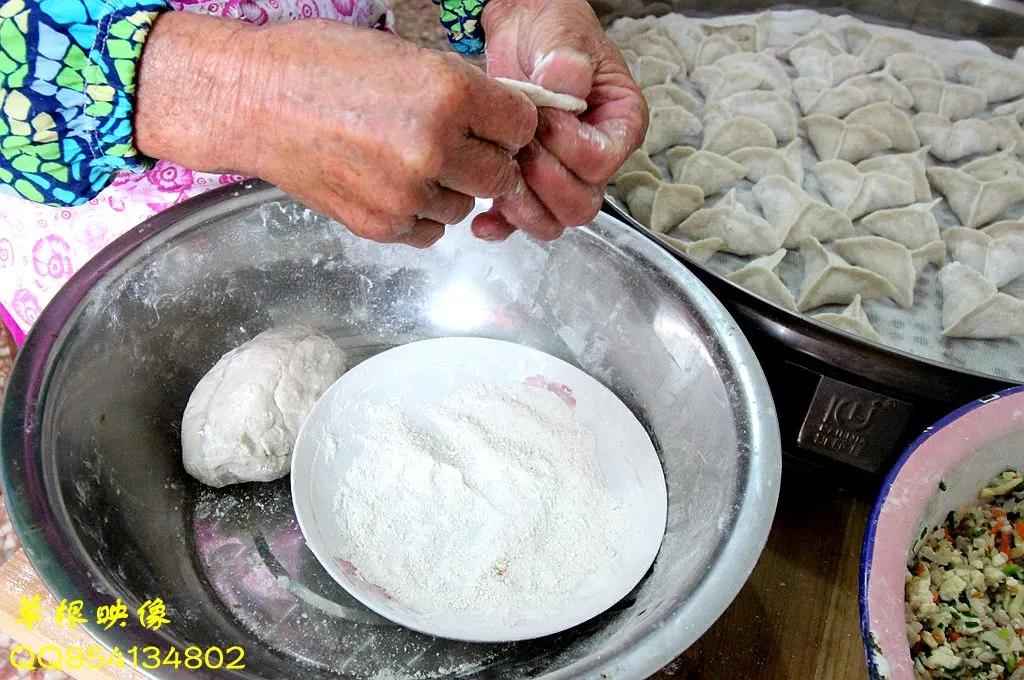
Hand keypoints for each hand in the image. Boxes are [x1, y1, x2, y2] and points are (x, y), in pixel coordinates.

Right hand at [135, 13, 537, 247]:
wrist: (252, 102)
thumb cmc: (321, 67)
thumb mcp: (405, 56)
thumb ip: (461, 90)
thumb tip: (505, 119)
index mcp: (447, 94)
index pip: (521, 126)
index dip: (509, 125)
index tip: (494, 125)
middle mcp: (433, 147)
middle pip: (500, 175)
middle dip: (486, 161)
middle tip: (456, 147)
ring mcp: (406, 192)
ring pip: (465, 207)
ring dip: (450, 190)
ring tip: (411, 162)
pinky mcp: (380, 225)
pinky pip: (429, 232)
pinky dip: (420, 214)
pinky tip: (394, 185)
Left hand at [473, 0, 647, 240]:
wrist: (522, 27)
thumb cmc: (553, 29)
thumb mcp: (564, 33)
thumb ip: (567, 61)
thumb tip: (564, 84)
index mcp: (620, 124)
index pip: (601, 162)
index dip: (569, 148)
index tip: (544, 118)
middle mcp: (596, 158)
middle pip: (581, 204)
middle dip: (544, 182)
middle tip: (518, 147)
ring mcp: (562, 175)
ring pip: (553, 220)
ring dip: (523, 206)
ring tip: (499, 173)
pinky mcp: (529, 182)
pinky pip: (520, 219)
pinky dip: (501, 224)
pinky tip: (483, 218)